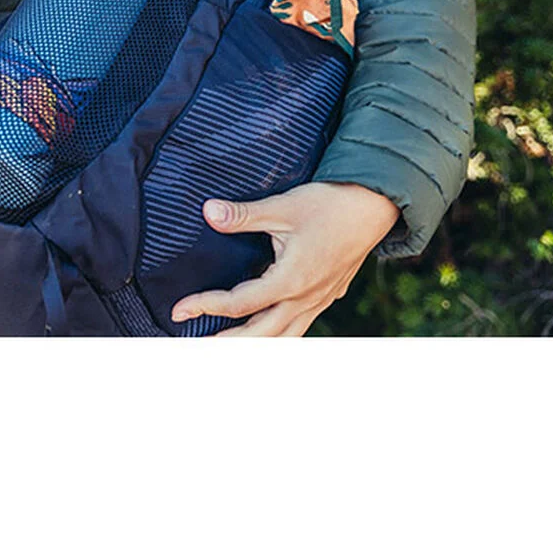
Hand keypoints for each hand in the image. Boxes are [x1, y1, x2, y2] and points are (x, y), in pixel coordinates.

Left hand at [171, 182, 399, 336]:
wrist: (373, 207)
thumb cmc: (328, 205)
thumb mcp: (282, 206)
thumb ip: (243, 215)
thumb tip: (208, 211)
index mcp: (290, 280)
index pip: (239, 303)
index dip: (205, 306)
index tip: (179, 310)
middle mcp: (304, 299)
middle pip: (259, 336)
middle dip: (224, 344)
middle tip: (193, 345)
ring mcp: (318, 301)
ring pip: (282, 338)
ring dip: (251, 346)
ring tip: (223, 347)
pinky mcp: (326, 297)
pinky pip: (298, 328)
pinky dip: (276, 336)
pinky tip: (263, 334)